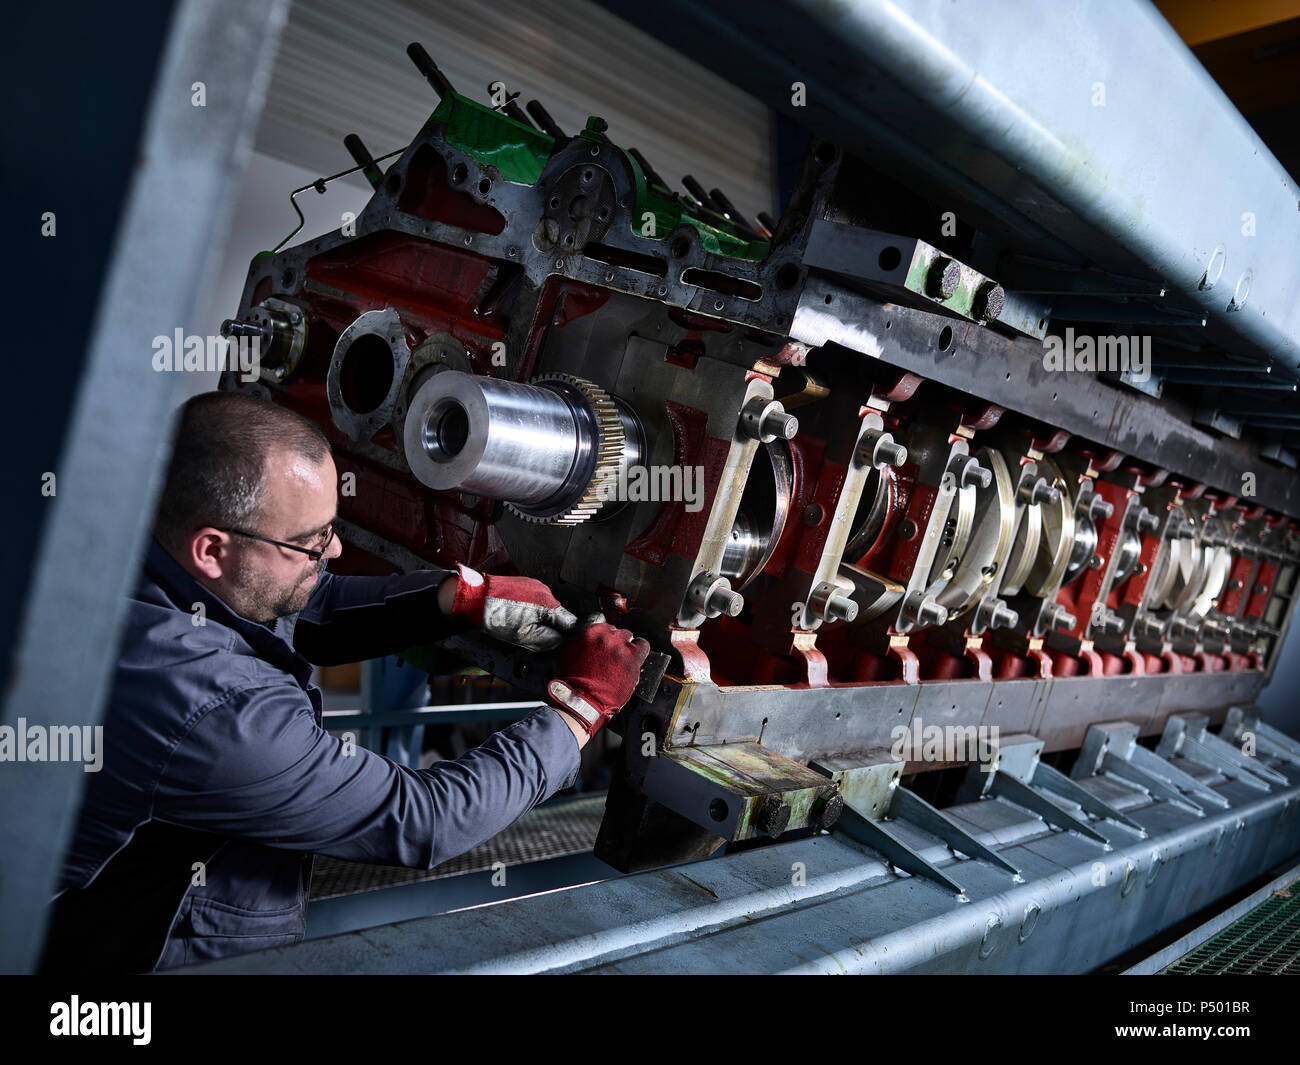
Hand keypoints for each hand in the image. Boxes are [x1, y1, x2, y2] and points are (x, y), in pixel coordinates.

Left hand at [448, 565, 577, 651]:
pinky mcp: (524, 585)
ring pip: (545, 609)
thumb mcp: (522, 636)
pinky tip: (516, 618)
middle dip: (551, 629)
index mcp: (548, 603)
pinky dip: (530, 612)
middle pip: (558, 616)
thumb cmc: (495, 616)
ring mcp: (534, 585)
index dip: (568, 636)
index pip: (570, 622)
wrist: (473, 597)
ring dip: (540, 620)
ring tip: (521, 627)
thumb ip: (547, 640)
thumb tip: (560, 642)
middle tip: (536, 640)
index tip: (563, 645)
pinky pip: (535, 602)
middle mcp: (544, 591)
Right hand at [546, 622, 650, 736]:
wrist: (582, 699)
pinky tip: (636, 656)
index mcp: (589, 632)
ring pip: (628, 637)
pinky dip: (640, 649)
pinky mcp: (633, 658)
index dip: (604, 634)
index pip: (601, 622)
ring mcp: (620, 647)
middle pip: (616, 631)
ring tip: (621, 658)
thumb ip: (579, 641)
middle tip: (611, 655)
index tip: (604, 640)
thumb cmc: (573, 681)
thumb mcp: (567, 654)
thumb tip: (585, 639)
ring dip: (626, 646)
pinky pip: (643, 645)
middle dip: (614, 641)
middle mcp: (606, 636)